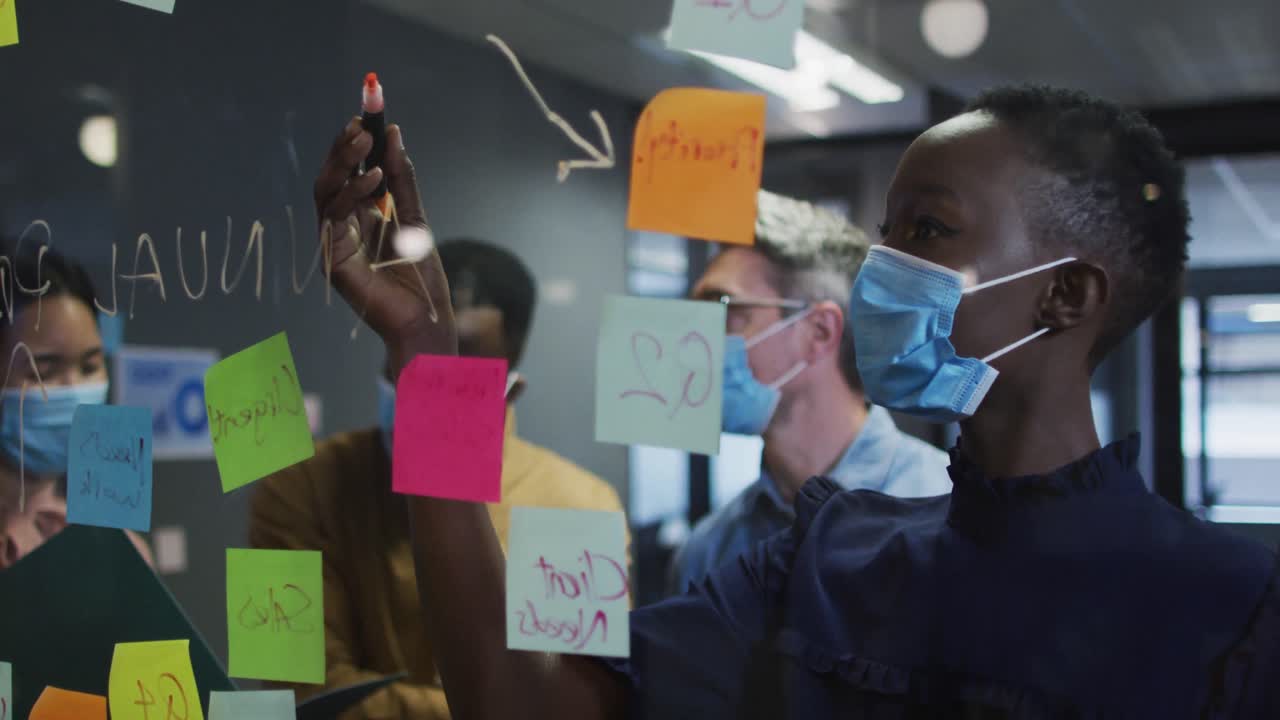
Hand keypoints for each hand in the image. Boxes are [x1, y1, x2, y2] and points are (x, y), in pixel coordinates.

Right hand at [313, 119, 456, 377]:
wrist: (424, 320)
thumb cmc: (420, 279)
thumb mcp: (414, 219)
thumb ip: (402, 180)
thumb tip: (394, 134)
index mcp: (359, 217)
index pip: (349, 171)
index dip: (353, 142)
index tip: (366, 113)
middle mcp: (342, 227)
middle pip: (331, 177)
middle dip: (344, 147)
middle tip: (361, 123)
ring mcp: (333, 242)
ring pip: (326, 191)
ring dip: (345, 163)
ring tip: (367, 143)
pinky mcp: (331, 258)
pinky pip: (334, 216)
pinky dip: (353, 193)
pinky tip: (375, 179)